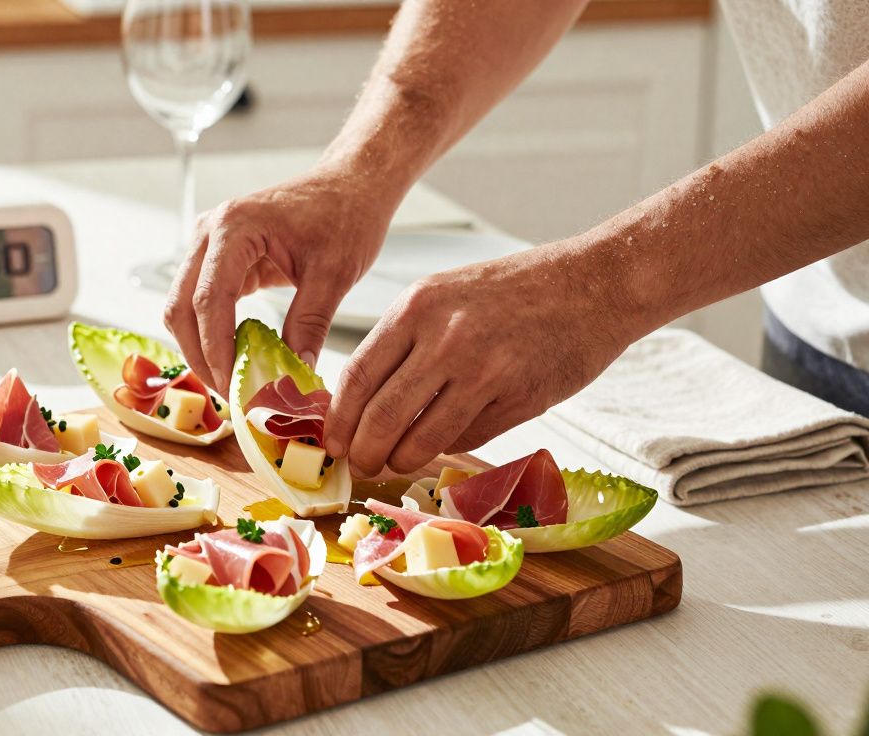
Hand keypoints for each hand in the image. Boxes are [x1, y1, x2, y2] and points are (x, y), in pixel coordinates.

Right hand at [164, 162, 401, 395]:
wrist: (350, 185)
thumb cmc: (345, 215)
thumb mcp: (335, 273)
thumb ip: (309, 323)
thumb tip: (294, 373)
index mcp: (234, 227)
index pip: (208, 300)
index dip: (215, 350)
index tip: (234, 387)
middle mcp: (210, 232)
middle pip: (181, 306)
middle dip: (200, 355)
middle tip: (230, 394)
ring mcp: (208, 244)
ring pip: (182, 307)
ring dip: (200, 347)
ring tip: (232, 382)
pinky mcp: (218, 258)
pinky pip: (199, 302)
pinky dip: (210, 333)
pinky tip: (235, 358)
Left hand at [323, 243, 638, 476]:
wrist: (595, 282)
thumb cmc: (514, 288)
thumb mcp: (445, 293)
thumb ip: (404, 339)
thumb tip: (361, 397)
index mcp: (418, 307)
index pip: (357, 377)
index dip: (338, 419)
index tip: (333, 440)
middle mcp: (445, 340)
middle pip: (382, 417)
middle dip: (364, 451)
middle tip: (360, 463)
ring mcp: (484, 372)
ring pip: (422, 438)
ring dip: (401, 460)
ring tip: (394, 462)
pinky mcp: (519, 400)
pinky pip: (466, 439)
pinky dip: (447, 447)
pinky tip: (441, 443)